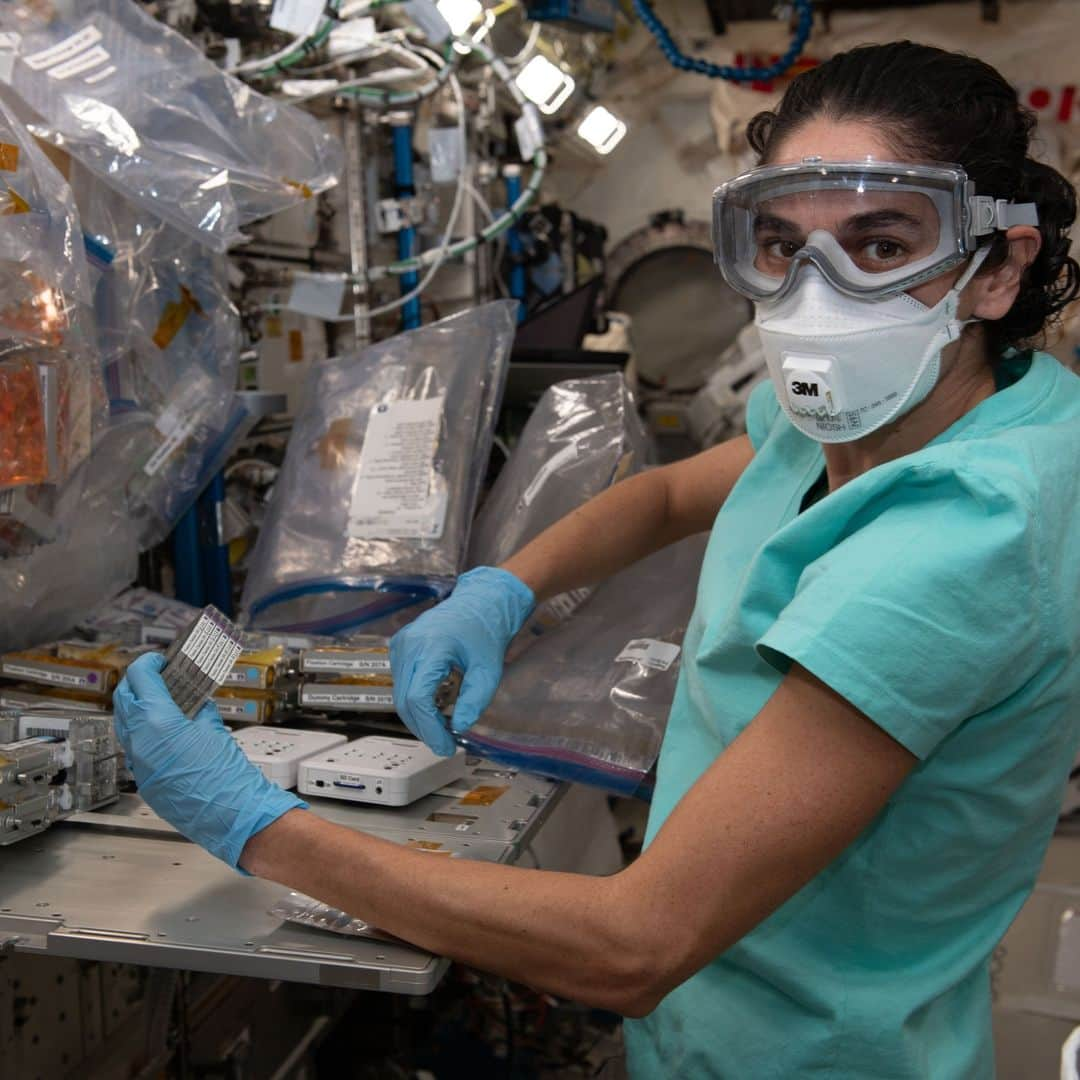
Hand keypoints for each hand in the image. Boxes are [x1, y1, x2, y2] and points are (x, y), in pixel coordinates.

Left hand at [113, 653, 304, 868]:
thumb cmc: (227, 774)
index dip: (148, 664)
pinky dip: (143, 732)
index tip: (158, 660)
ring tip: (160, 701)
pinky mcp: (143, 779)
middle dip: (137, 682)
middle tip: (156, 675)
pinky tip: (164, 731)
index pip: (139, 678)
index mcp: (157, 720)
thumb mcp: (213, 728)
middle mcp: (140, 740)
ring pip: (124, 723)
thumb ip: (198, 709)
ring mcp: (137, 762)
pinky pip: (134, 747)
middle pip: (123, 698)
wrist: (230, 812)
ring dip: (137, 707)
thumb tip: (193, 700)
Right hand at [390, 566, 534, 754]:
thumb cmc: (486, 629)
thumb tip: (461, 727)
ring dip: (419, 716)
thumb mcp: (489, 668)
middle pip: (404, 701)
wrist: (481, 601)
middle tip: (446, 743)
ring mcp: (401, 644)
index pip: (418, 698)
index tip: (446, 745)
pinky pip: (401, 683)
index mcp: (431, 646)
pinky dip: (415, 701)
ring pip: (400, 695)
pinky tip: (436, 708)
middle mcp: (409, 644)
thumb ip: (476, 699)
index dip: (430, 728)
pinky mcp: (400, 647)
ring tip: (444, 727)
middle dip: (424, 728)